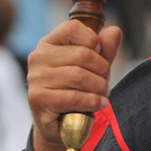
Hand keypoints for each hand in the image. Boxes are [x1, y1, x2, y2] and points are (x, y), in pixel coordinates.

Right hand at [26, 20, 121, 150]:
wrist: (59, 123)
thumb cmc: (77, 88)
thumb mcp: (95, 66)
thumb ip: (106, 48)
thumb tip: (114, 31)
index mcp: (49, 43)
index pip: (73, 27)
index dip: (94, 41)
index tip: (99, 56)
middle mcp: (38, 58)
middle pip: (82, 55)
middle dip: (102, 70)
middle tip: (105, 81)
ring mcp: (36, 79)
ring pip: (80, 77)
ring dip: (100, 87)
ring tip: (103, 93)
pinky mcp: (38, 100)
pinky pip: (74, 97)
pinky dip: (93, 101)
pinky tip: (99, 103)